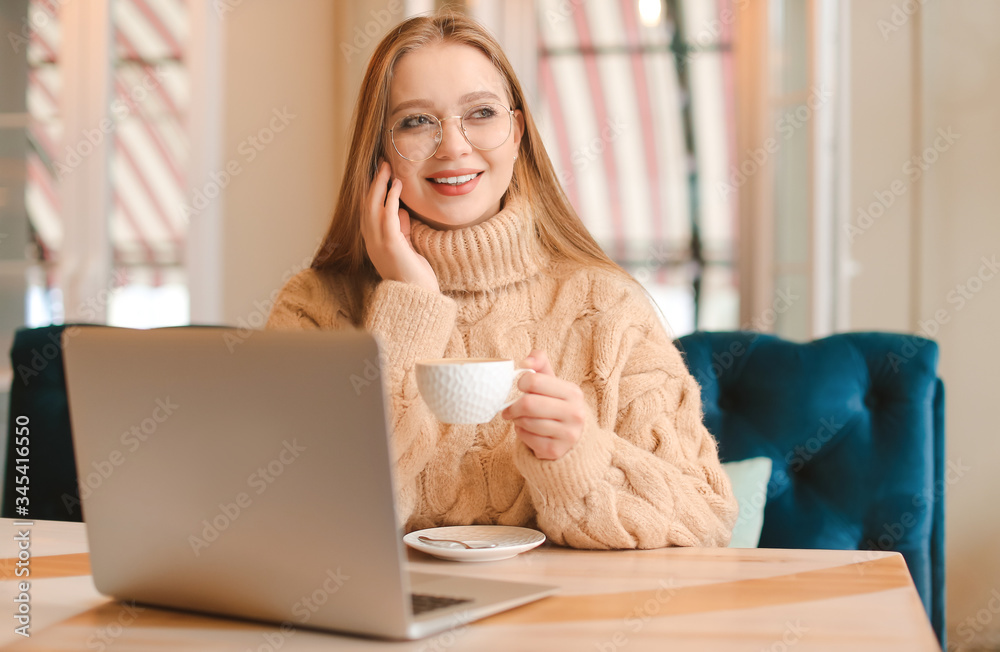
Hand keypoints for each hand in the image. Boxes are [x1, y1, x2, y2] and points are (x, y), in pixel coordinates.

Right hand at [361, 160, 438, 292]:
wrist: (419, 299)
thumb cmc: (415, 277)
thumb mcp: (406, 248)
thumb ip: (401, 231)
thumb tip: (401, 212)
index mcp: (374, 244)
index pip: (367, 212)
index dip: (371, 193)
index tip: (379, 176)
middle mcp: (371, 243)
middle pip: (366, 206)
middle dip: (373, 184)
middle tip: (382, 165)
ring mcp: (379, 244)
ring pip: (373, 207)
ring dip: (380, 185)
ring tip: (388, 169)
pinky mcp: (391, 244)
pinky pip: (387, 215)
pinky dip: (390, 198)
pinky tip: (396, 185)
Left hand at [501, 350, 587, 460]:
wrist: (572, 438)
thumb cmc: (556, 405)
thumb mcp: (552, 382)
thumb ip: (539, 363)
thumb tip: (525, 362)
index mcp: (572, 392)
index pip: (535, 381)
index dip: (521, 383)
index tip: (520, 388)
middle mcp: (574, 413)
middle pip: (528, 404)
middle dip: (513, 406)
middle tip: (508, 409)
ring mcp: (568, 434)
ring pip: (526, 422)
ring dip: (517, 420)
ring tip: (520, 419)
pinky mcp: (556, 450)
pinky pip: (527, 438)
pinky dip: (521, 433)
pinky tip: (527, 430)